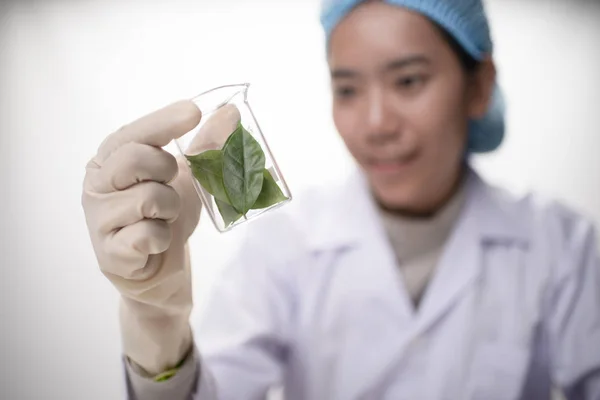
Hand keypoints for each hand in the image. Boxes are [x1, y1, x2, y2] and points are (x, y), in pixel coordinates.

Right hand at [82, 101, 201, 374]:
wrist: (159, 266)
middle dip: (166, 169)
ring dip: (170, 208)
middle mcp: (96, 185)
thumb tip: (231, 112)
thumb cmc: (166, 214)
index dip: (163, 122)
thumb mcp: (188, 177)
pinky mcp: (110, 253)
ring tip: (164, 217)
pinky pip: (147, 235)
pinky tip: (156, 241)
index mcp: (109, 159)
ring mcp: (98, 220)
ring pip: (147, 199)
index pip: (133, 133)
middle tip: (172, 180)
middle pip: (133, 159)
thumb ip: (205, 146)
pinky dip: (163, 237)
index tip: (194, 111)